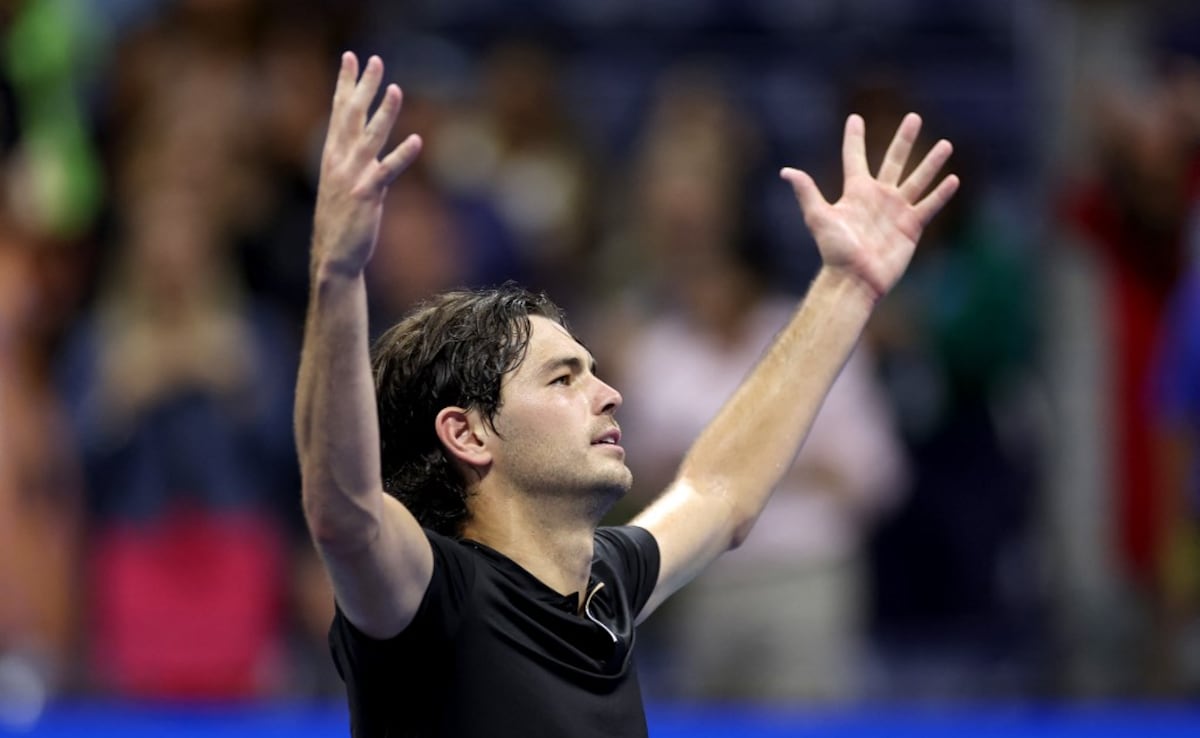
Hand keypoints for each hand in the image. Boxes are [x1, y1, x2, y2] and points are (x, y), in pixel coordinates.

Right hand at [312, 53, 422, 275]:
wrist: (334, 256)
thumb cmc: (342, 221)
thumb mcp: (345, 183)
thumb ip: (357, 161)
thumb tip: (369, 145)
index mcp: (332, 156)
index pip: (338, 111)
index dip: (346, 83)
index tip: (352, 57)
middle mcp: (339, 161)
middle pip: (351, 116)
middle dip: (363, 86)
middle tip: (374, 60)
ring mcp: (352, 177)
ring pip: (370, 138)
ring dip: (383, 113)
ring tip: (395, 89)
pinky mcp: (368, 195)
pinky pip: (387, 171)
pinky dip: (402, 155)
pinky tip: (417, 140)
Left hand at [781, 113, 957, 300]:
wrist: (855, 279)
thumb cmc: (835, 250)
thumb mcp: (819, 217)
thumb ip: (807, 192)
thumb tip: (786, 171)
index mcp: (856, 191)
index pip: (855, 157)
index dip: (854, 138)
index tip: (855, 118)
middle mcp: (878, 197)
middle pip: (894, 160)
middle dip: (904, 139)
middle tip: (914, 117)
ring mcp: (896, 211)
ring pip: (918, 180)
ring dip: (931, 162)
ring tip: (945, 143)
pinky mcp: (911, 227)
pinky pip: (929, 206)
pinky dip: (941, 194)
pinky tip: (953, 179)